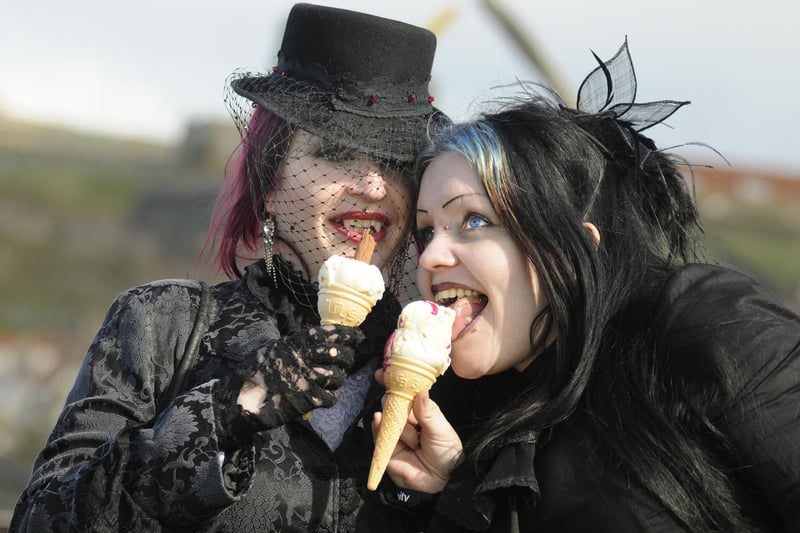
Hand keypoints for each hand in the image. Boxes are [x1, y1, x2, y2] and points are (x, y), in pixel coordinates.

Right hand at [238, 324, 364, 427]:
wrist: (239, 400)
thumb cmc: (252, 374)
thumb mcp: (270, 350)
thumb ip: (291, 346)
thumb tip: (311, 343)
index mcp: (293, 343)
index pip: (326, 333)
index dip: (346, 334)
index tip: (358, 336)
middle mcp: (303, 358)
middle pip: (338, 353)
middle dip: (347, 357)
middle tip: (347, 361)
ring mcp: (306, 378)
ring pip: (338, 376)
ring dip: (339, 379)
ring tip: (333, 381)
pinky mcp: (306, 399)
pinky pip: (331, 397)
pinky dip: (331, 397)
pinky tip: (325, 397)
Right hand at [373, 370, 462, 492]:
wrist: (441, 482)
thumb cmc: (446, 453)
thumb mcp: (442, 431)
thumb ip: (429, 412)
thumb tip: (421, 391)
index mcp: (422, 412)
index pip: (408, 393)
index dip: (399, 382)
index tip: (387, 372)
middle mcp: (408, 420)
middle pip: (395, 402)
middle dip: (395, 400)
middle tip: (397, 398)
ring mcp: (396, 433)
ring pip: (389, 418)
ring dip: (401, 427)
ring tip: (415, 441)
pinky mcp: (387, 448)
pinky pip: (379, 434)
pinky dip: (379, 426)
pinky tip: (378, 419)